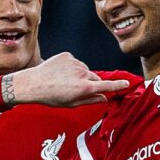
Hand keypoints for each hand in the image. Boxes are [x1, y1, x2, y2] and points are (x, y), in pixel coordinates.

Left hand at [5, 52, 130, 107]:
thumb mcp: (71, 104)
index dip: (118, 85)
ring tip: (63, 80)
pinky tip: (59, 72)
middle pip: (94, 77)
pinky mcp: (67, 55)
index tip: (126, 83)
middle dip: (90, 82)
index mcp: (84, 88)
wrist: (32, 83)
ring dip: (79, 74)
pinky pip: (74, 61)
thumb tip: (104, 98)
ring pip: (84, 69)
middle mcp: (82, 74)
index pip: (106, 86)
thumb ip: (90, 100)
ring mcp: (75, 63)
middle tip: (75, 88)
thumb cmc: (51, 97)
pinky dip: (70, 66)